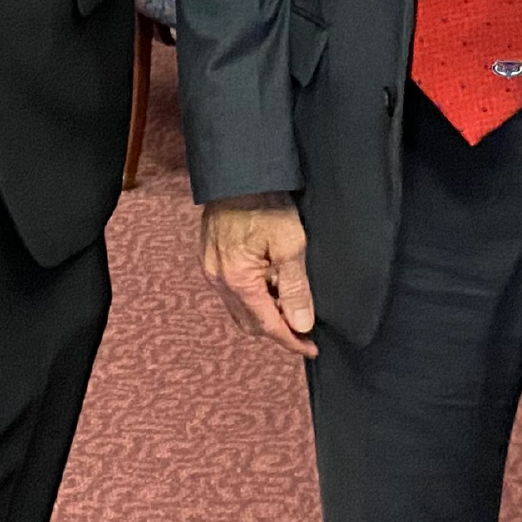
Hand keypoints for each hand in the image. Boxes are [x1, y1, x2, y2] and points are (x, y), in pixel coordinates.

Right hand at [199, 192, 317, 359]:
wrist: (238, 173)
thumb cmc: (265, 204)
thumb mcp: (291, 245)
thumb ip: (295, 289)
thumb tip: (301, 324)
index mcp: (238, 281)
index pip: (268, 325)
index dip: (291, 340)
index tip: (311, 348)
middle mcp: (218, 280)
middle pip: (250, 323)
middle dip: (278, 329)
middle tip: (304, 326)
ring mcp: (210, 269)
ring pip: (239, 308)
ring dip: (264, 313)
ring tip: (289, 302)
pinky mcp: (210, 257)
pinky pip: (232, 291)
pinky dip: (252, 297)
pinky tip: (270, 283)